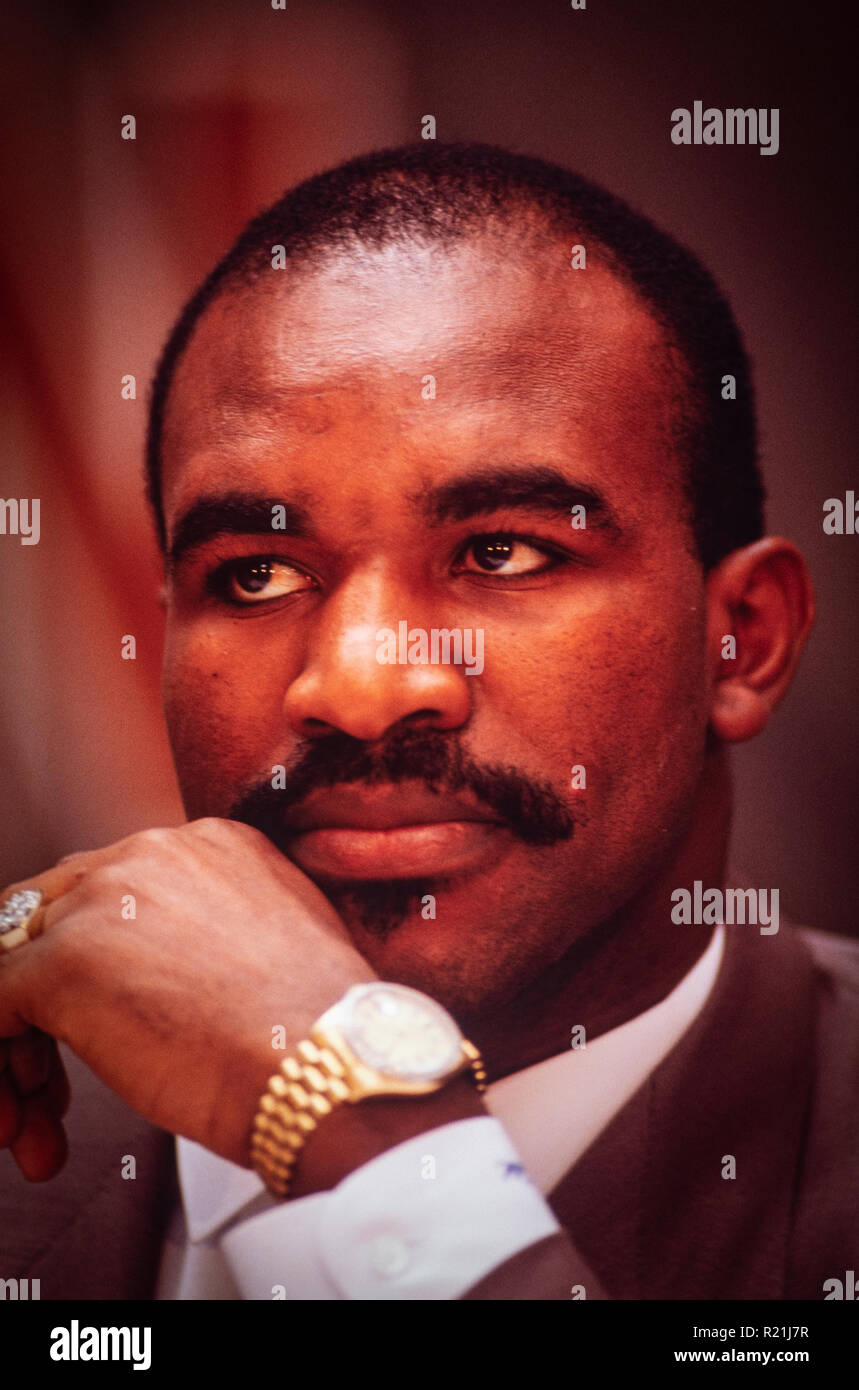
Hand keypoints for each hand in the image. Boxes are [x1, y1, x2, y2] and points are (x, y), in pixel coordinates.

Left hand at [0, 819, 376, 1175]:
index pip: (117, 889)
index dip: (105, 963)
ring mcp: (102, 901)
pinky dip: (6, 1067)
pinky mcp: (63, 963)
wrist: (326, 1061)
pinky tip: (30, 1121)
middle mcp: (151, 852)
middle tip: (57, 1080)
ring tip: (40, 1120)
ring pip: (18, 959)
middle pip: (57, 913)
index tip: (117, 1024)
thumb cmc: (319, 1032)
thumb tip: (181, 974)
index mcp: (211, 843)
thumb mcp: (279, 943)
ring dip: (24, 1043)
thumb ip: (220, 930)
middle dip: (51, 997)